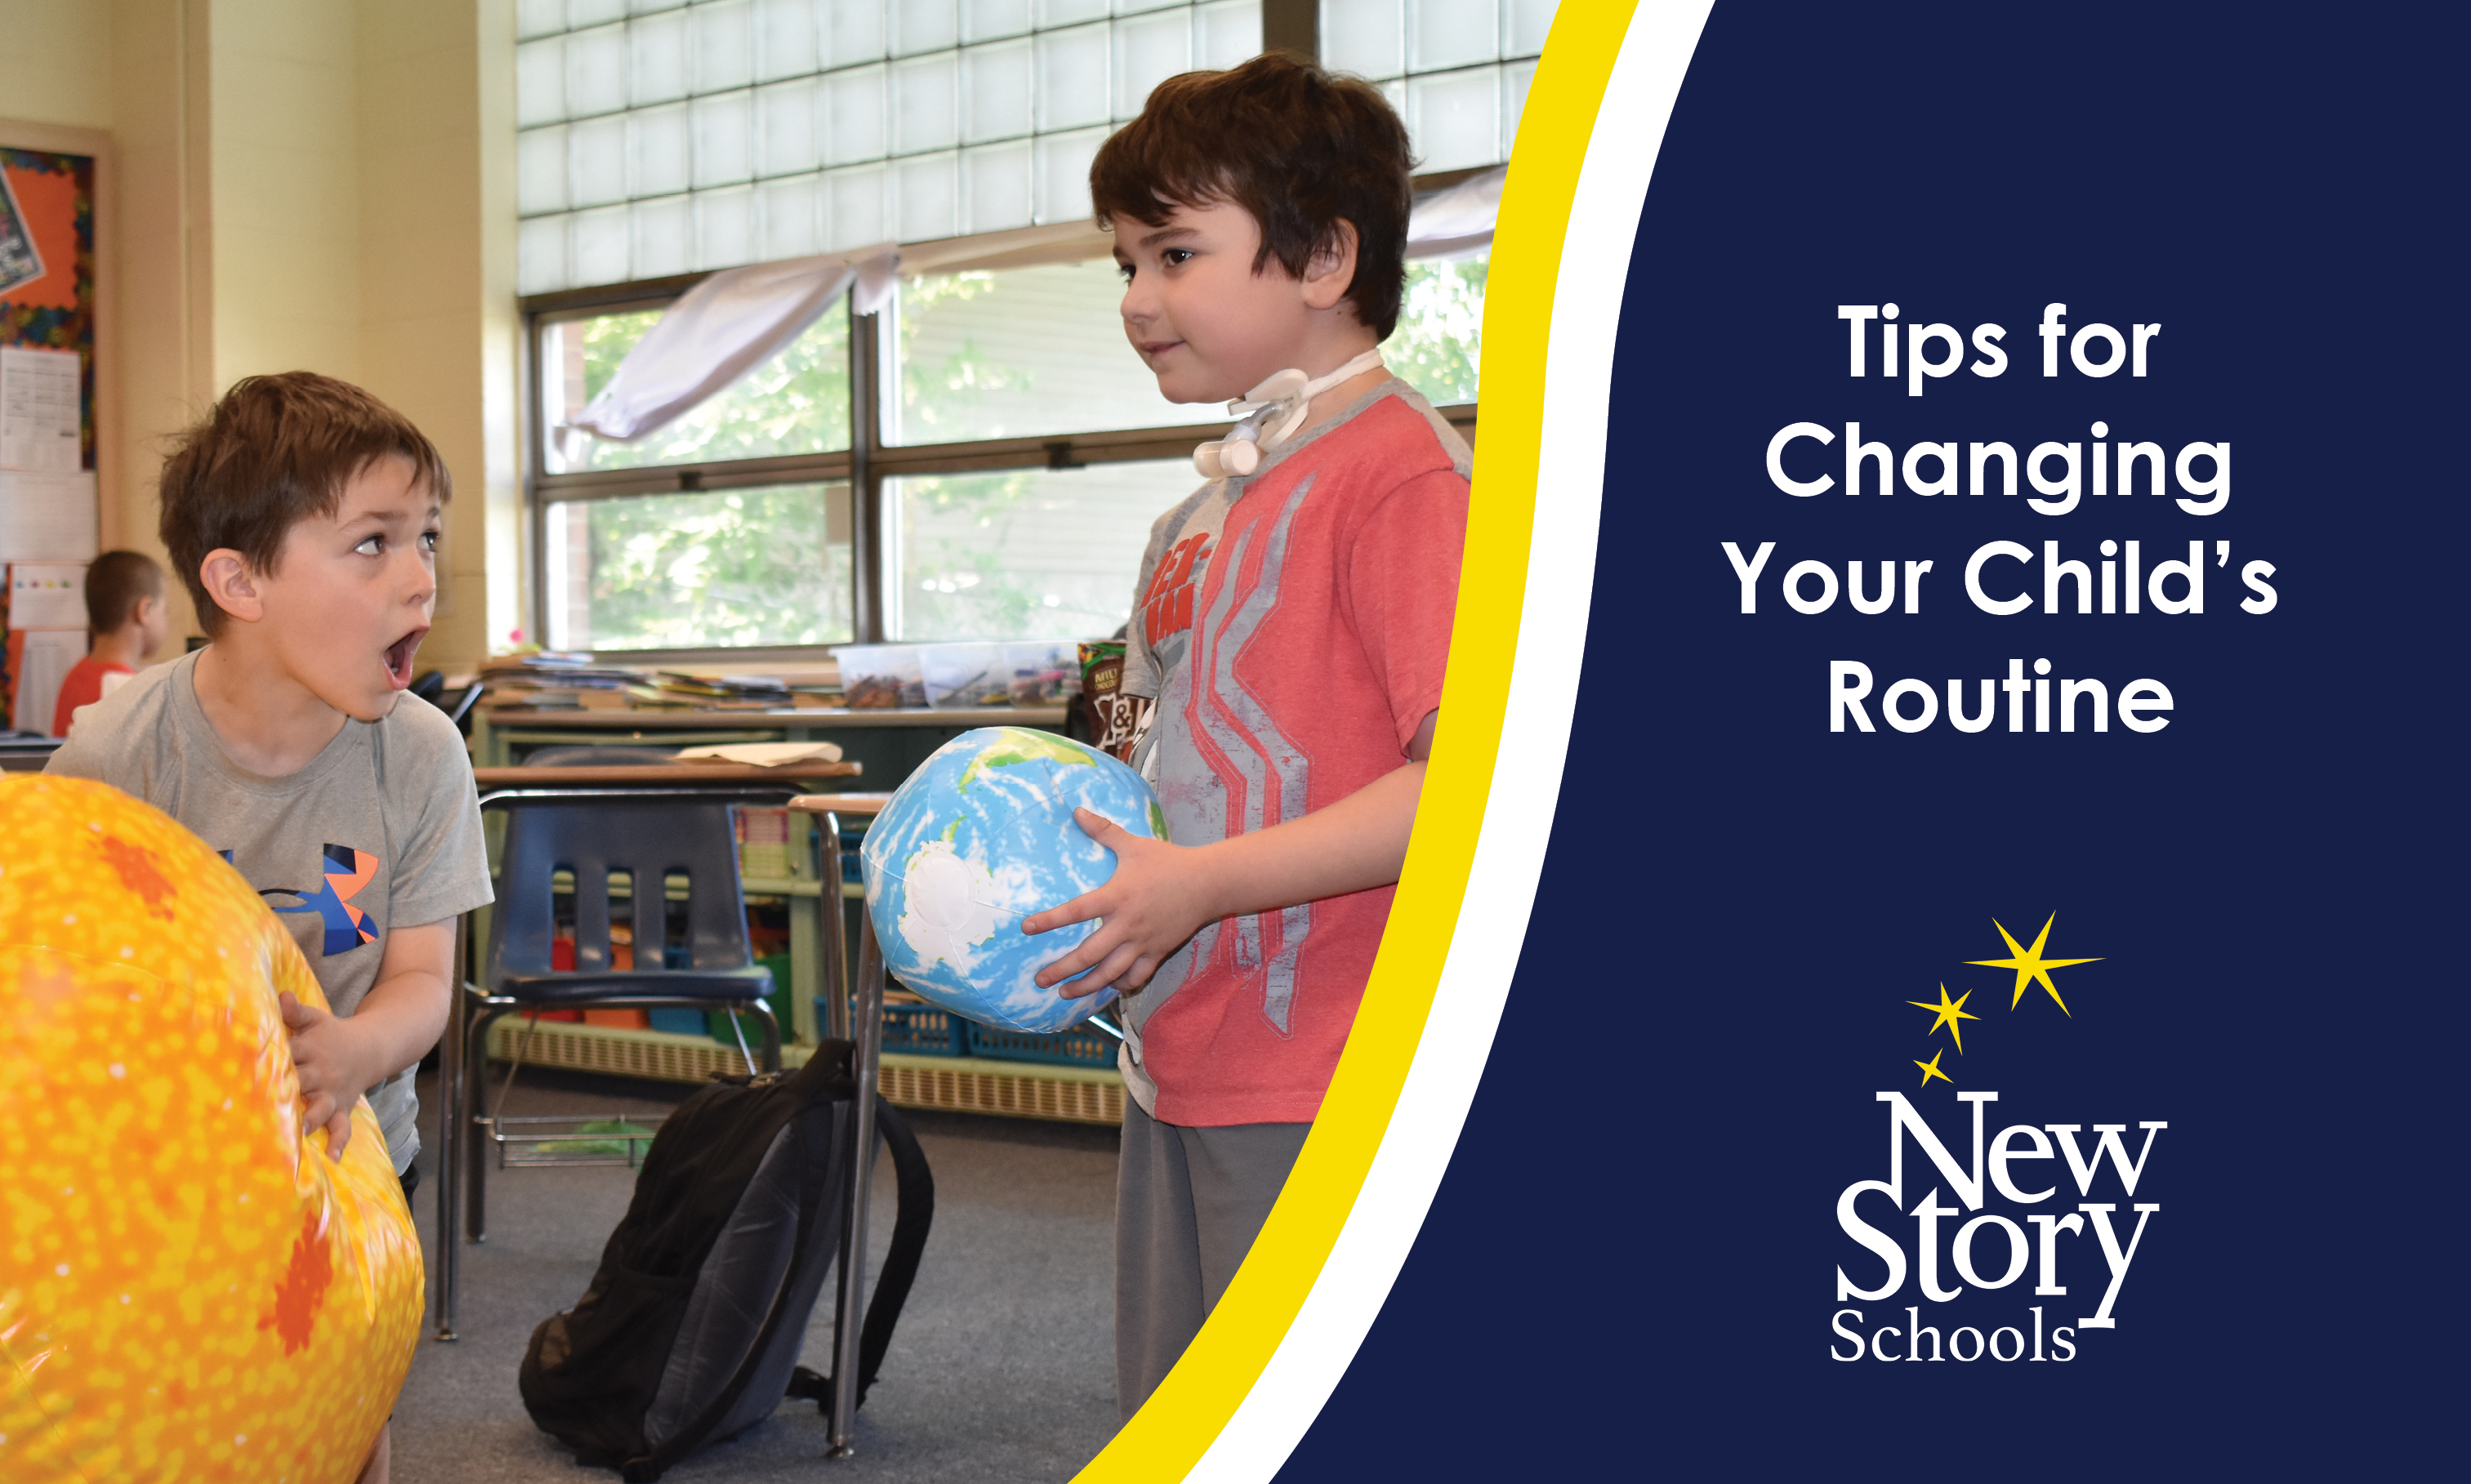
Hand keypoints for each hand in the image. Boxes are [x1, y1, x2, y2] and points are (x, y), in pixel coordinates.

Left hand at [279, 990, 377, 1159]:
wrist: (372, 1047)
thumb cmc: (332, 1034)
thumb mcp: (316, 1019)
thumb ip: (296, 1011)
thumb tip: (280, 995)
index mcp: (310, 1049)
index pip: (288, 1053)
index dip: (271, 1059)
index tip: (248, 1068)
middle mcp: (321, 1073)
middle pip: (302, 1082)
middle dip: (287, 1092)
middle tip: (265, 1104)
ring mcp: (332, 1093)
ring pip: (320, 1107)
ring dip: (309, 1119)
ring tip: (297, 1132)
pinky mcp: (341, 1108)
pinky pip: (342, 1127)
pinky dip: (338, 1142)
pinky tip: (331, 1158)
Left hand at [1023, 808, 1218, 995]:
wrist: (1208, 882)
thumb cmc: (1167, 861)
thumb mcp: (1133, 843)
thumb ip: (1103, 830)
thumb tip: (1076, 810)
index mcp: (1116, 897)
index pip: (1075, 911)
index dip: (1049, 920)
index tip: (1026, 928)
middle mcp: (1126, 924)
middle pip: (1088, 955)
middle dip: (1062, 970)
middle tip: (1040, 980)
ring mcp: (1143, 942)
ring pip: (1110, 973)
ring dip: (1086, 986)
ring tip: (1065, 994)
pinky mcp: (1158, 952)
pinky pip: (1137, 976)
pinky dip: (1122, 985)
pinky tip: (1109, 987)